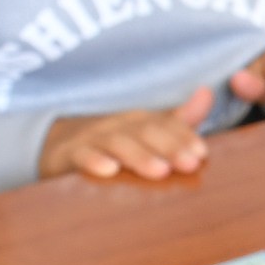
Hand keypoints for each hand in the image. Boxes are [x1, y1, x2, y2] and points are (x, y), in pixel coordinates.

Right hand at [39, 87, 213, 180]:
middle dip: (170, 147)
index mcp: (140, 119)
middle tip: (190, 164)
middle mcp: (119, 124)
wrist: (57, 143)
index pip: (166, 124)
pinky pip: (81, 155)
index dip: (184, 136)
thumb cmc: (112, 139)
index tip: (202, 153)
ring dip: (140, 156)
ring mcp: (93, 137)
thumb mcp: (145, 129)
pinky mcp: (69, 152)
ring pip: (118, 144)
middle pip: (146, 132)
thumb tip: (208, 93)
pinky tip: (108, 170)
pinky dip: (94, 160)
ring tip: (160, 171)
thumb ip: (178, 119)